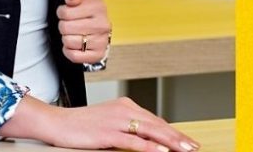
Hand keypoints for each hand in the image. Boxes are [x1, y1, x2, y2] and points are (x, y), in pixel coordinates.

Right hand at [0, 95, 200, 151]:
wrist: (57, 123)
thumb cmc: (82, 125)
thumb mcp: (109, 124)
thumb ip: (129, 129)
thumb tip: (150, 140)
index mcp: (125, 106)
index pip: (156, 120)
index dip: (174, 132)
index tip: (189, 142)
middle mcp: (123, 110)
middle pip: (157, 124)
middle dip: (178, 137)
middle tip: (194, 147)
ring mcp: (116, 121)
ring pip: (149, 131)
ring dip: (170, 141)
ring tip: (185, 149)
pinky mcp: (107, 133)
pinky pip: (132, 141)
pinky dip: (148, 147)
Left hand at [56, 0, 110, 63]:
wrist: (99, 25)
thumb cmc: (87, 11)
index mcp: (98, 6)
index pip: (65, 12)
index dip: (61, 12)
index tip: (65, 12)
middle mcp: (102, 24)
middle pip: (65, 28)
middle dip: (62, 25)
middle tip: (68, 23)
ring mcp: (102, 41)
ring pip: (68, 42)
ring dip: (66, 38)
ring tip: (72, 33)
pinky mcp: (98, 55)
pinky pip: (74, 56)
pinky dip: (69, 51)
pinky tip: (73, 45)